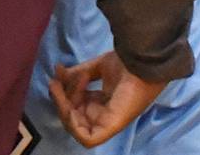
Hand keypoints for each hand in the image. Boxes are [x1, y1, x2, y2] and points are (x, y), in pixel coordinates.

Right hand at [49, 50, 166, 147]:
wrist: (143, 60)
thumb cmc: (127, 63)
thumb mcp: (97, 67)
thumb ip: (77, 74)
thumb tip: (56, 74)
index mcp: (103, 103)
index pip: (75, 106)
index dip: (64, 93)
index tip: (60, 74)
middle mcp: (103, 115)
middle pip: (73, 116)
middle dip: (61, 99)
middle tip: (57, 80)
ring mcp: (108, 123)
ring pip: (76, 126)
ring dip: (66, 106)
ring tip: (72, 83)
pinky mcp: (111, 127)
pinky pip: (88, 139)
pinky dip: (75, 125)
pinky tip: (72, 105)